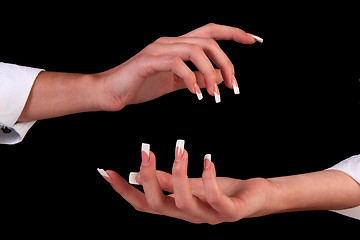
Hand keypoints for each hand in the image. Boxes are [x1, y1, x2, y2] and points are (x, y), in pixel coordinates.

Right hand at [95, 23, 259, 110]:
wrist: (111, 92)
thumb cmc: (140, 86)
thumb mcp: (175, 83)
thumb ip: (196, 78)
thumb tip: (218, 76)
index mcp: (177, 45)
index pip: (210, 32)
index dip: (233, 33)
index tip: (253, 39)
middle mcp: (170, 42)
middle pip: (208, 40)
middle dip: (226, 61)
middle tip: (234, 86)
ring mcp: (158, 49)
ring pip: (195, 49)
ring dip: (211, 72)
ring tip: (215, 95)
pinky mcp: (148, 61)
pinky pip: (177, 64)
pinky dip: (191, 79)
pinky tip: (196, 95)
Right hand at [99, 141, 275, 223]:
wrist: (256, 199)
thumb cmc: (222, 191)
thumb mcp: (191, 184)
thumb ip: (167, 182)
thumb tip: (139, 173)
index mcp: (177, 208)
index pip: (143, 203)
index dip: (124, 190)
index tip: (106, 172)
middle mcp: (189, 216)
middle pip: (158, 205)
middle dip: (148, 179)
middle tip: (146, 151)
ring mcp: (209, 216)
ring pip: (184, 203)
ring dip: (178, 175)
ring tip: (179, 148)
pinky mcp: (230, 212)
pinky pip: (216, 199)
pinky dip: (209, 179)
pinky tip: (207, 160)